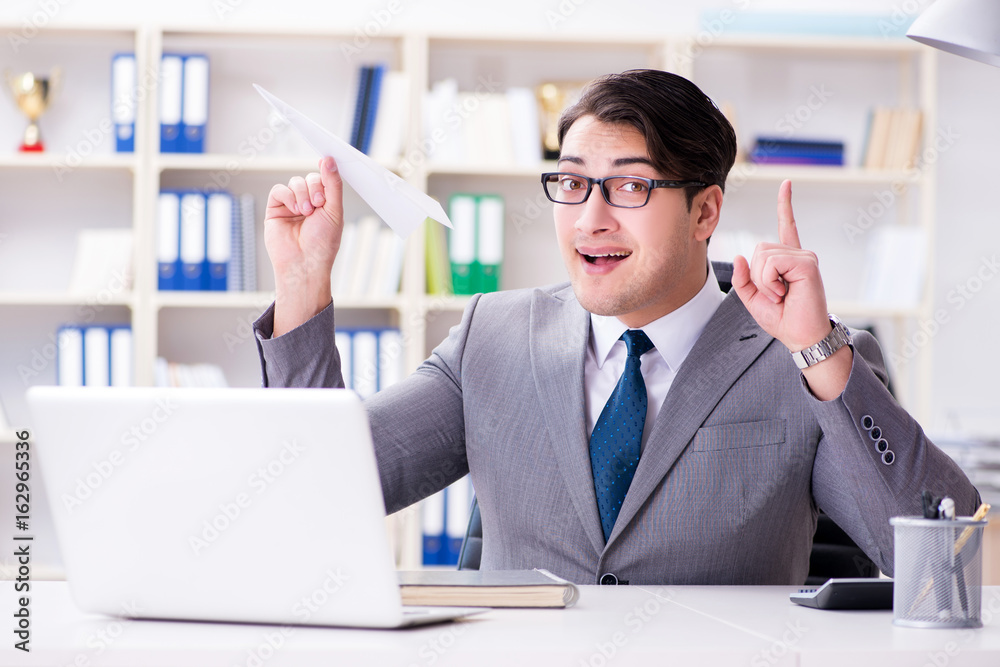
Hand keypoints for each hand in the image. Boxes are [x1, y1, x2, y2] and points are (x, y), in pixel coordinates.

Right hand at [264, 157, 342, 335]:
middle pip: (310, 178)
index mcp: (326, 204)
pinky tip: (295, 210)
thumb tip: (329, 160)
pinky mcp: (275, 210)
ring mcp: (291, 206)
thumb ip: (332, 184)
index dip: (326, 173)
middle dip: (316, 188)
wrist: (304, 264)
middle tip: (319, 204)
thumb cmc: (323, 243)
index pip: (326, 179)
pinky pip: (279, 190)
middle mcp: (309, 203)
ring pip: (295, 182)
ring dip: (302, 193)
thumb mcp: (334, 211)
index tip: (328, 161)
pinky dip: (288, 196)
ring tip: (307, 212)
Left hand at [731, 180, 831, 352]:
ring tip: (781, 295)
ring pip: (763, 256)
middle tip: (775, 295)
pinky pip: (773, 263)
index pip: (787, 226)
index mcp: (788, 260)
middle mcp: (799, 254)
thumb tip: (739, 255)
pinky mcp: (807, 263)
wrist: (801, 335)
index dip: (785, 204)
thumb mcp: (754, 298)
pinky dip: (770, 281)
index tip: (786, 183)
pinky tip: (784, 292)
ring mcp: (805, 257)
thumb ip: (743, 278)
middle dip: (757, 276)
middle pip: (759, 249)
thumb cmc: (782, 318)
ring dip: (764, 281)